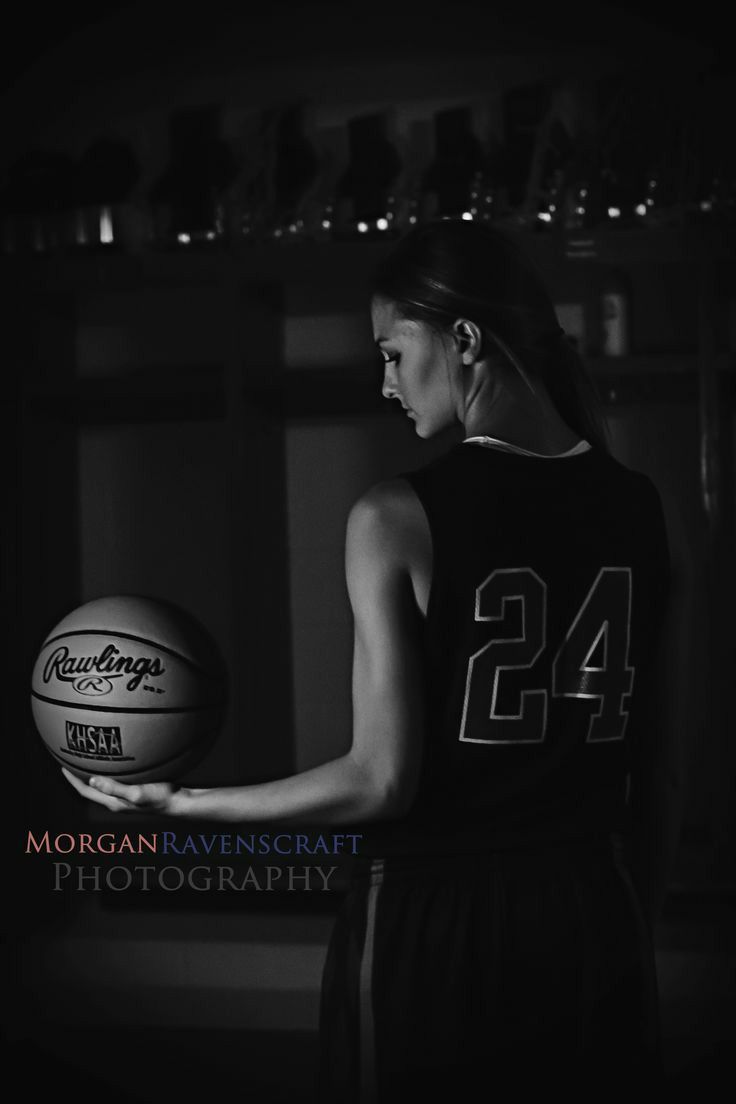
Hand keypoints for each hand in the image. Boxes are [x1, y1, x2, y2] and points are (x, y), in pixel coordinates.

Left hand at [62, 767, 179, 813]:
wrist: (179, 801)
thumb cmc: (160, 798)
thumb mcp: (136, 793)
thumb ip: (115, 788)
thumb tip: (92, 780)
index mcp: (113, 802)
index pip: (86, 791)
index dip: (73, 780)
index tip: (62, 767)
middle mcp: (117, 800)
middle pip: (92, 788)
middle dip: (79, 776)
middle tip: (71, 759)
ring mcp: (126, 795)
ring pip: (104, 783)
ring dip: (94, 773)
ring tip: (88, 758)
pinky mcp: (136, 789)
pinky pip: (116, 778)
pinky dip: (110, 770)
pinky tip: (116, 758)